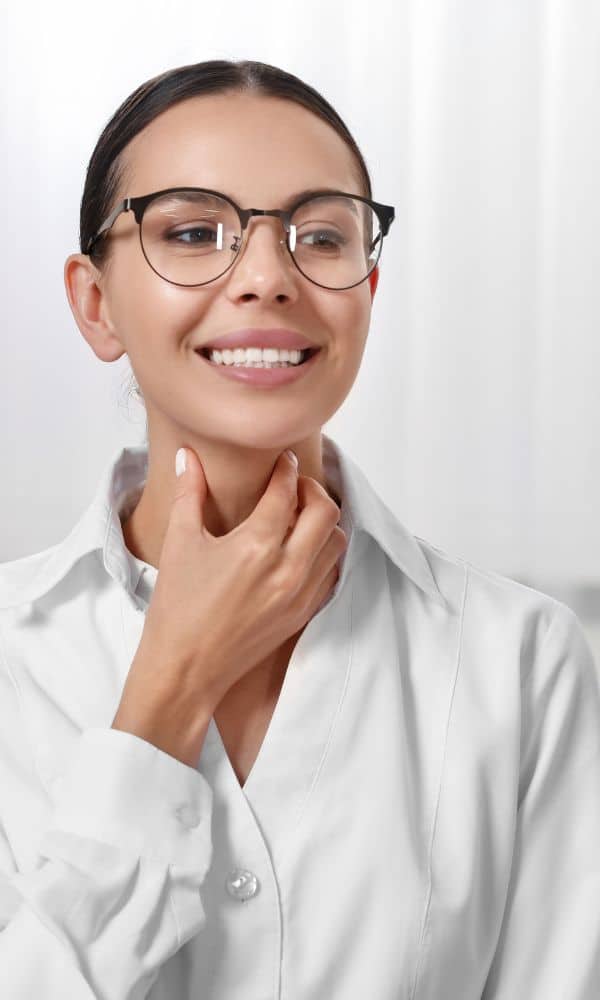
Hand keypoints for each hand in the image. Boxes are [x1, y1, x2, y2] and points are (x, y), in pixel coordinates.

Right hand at [112, 447, 346, 764]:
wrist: (185, 669)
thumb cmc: (177, 608)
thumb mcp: (180, 543)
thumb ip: (190, 493)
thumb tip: (188, 456)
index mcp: (257, 546)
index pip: (286, 491)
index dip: (285, 468)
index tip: (282, 459)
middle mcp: (287, 569)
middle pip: (325, 511)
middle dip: (312, 489)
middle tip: (293, 486)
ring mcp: (300, 594)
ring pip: (336, 542)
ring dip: (323, 521)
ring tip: (299, 516)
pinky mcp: (302, 614)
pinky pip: (332, 573)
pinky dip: (324, 553)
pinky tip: (302, 549)